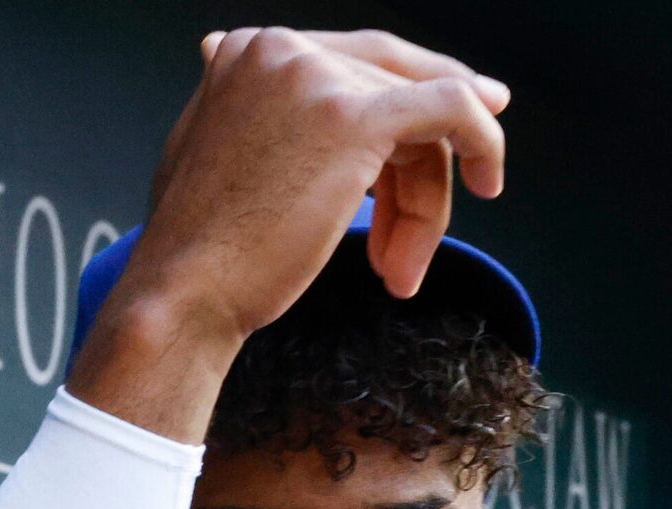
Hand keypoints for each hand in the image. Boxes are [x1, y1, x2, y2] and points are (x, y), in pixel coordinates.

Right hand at [70, 29, 508, 439]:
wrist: (183, 296)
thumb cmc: (197, 252)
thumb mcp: (211, 151)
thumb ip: (243, 107)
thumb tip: (226, 52)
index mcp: (250, 51)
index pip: (354, 67)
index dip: (408, 95)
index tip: (457, 125)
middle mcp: (282, 49)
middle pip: (389, 92)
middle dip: (414, 167)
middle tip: (417, 234)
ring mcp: (319, 78)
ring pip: (420, 117)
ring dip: (424, 198)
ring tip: (398, 267)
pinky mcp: (356, 117)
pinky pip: (451, 108)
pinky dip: (482, 142)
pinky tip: (489, 178)